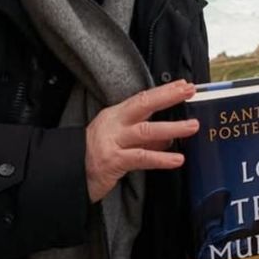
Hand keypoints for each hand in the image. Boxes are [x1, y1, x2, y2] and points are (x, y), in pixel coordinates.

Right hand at [85, 80, 198, 202]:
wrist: (67, 173)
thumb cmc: (93, 156)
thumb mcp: (119, 141)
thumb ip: (144, 139)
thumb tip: (169, 138)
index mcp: (115, 115)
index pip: (142, 98)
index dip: (164, 91)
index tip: (184, 84)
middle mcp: (114, 124)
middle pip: (144, 105)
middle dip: (168, 96)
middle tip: (190, 91)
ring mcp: (113, 142)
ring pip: (146, 131)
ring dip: (172, 128)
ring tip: (192, 126)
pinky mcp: (113, 161)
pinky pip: (141, 158)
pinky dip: (161, 158)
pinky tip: (176, 159)